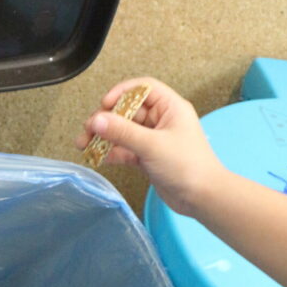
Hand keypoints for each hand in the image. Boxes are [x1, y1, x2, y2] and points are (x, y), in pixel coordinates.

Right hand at [77, 78, 225, 215]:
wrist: (202, 198)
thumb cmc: (187, 166)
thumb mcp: (152, 145)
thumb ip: (122, 132)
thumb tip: (96, 120)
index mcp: (170, 108)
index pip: (142, 89)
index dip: (122, 92)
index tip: (104, 104)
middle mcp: (161, 120)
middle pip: (128, 111)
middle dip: (106, 119)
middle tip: (88, 129)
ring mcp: (154, 139)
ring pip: (123, 131)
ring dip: (104, 137)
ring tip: (84, 144)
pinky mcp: (148, 157)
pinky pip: (125, 149)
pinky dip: (112, 152)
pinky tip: (98, 157)